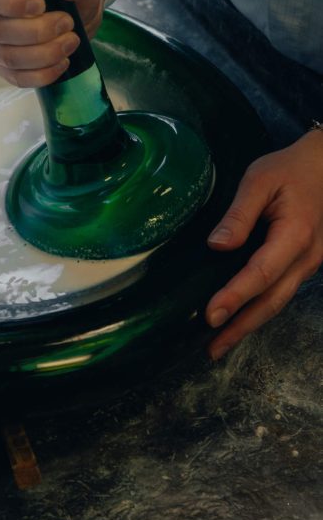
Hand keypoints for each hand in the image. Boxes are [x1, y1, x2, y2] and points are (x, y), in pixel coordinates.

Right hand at [0, 0, 105, 87]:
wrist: (75, 5)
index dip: (6, 2)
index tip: (40, 4)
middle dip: (38, 32)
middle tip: (68, 23)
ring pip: (8, 58)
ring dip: (45, 54)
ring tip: (71, 40)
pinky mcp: (3, 66)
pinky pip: (16, 78)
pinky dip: (43, 74)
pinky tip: (62, 63)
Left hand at [205, 129, 322, 358]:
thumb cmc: (291, 170)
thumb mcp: (260, 179)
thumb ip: (238, 213)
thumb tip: (217, 245)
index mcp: (295, 235)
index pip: (261, 274)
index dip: (235, 296)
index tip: (210, 316)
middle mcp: (306, 257)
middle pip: (272, 301)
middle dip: (240, 328)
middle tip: (211, 350)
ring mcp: (309, 264)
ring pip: (278, 302)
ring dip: (249, 325)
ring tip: (218, 345)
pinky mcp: (304, 265)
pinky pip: (281, 293)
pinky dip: (259, 310)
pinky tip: (238, 320)